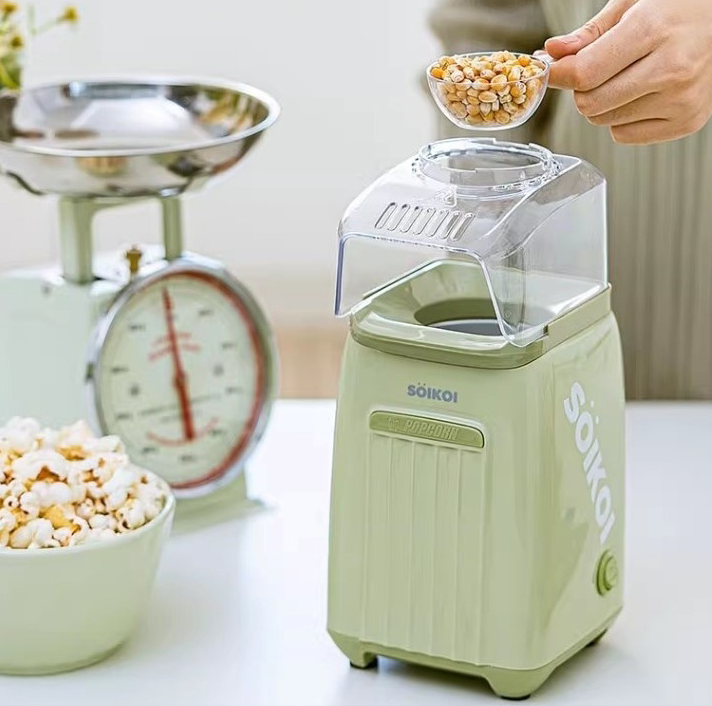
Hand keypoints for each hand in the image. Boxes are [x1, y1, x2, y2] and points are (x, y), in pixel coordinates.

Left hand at [544, 0, 711, 143]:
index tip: (557, 69)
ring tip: (630, 76)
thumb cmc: (680, 7)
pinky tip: (644, 94)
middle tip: (600, 70)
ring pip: (604, 122)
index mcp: (655, 29)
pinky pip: (624, 135)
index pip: (585, 73)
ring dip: (604, 104)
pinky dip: (623, 119)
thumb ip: (589, 34)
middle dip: (583, 89)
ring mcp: (682, 99)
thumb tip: (552, 53)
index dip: (561, 74)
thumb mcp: (632, 4)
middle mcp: (672, 68)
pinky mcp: (687, 121)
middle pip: (590, 104)